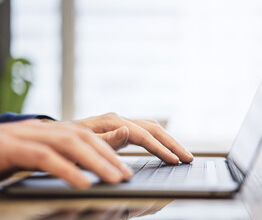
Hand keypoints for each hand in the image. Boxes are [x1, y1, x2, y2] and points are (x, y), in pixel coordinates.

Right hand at [0, 119, 131, 188]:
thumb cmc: (6, 157)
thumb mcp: (38, 156)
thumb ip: (65, 156)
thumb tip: (96, 161)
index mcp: (49, 130)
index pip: (87, 134)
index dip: (110, 148)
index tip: (125, 168)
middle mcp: (40, 129)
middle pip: (83, 136)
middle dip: (109, 155)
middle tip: (126, 175)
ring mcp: (25, 135)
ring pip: (68, 143)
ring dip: (95, 161)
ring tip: (113, 179)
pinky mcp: (9, 148)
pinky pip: (43, 156)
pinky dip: (67, 169)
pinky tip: (83, 183)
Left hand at [74, 113, 192, 163]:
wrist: (54, 137)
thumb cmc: (65, 145)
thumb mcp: (81, 146)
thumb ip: (106, 139)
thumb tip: (128, 131)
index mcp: (112, 122)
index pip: (144, 135)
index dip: (161, 149)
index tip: (175, 160)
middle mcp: (119, 119)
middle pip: (154, 128)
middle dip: (172, 143)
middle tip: (188, 158)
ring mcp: (120, 122)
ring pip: (152, 128)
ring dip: (168, 140)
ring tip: (182, 154)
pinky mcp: (120, 128)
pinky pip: (145, 131)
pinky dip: (159, 139)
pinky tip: (164, 148)